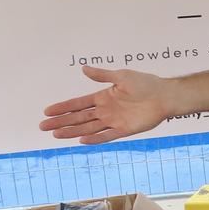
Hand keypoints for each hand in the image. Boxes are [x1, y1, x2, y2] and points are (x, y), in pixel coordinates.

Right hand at [39, 66, 171, 144]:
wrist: (165, 96)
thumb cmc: (145, 83)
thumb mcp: (121, 76)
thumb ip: (102, 75)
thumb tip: (83, 68)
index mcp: (103, 97)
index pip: (78, 104)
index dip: (63, 108)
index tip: (47, 111)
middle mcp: (106, 110)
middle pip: (78, 118)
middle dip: (61, 122)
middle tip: (43, 126)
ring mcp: (114, 121)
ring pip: (88, 128)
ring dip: (72, 131)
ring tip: (56, 135)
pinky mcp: (125, 130)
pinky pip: (107, 136)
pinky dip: (95, 139)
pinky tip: (81, 141)